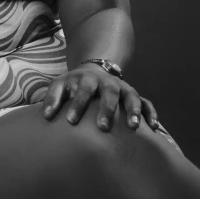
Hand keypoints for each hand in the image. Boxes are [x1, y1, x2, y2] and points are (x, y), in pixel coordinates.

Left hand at [41, 65, 159, 131]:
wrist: (94, 71)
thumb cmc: (74, 85)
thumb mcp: (60, 85)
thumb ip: (52, 98)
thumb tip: (47, 116)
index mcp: (87, 80)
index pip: (82, 91)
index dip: (77, 105)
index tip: (71, 121)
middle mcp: (107, 83)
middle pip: (109, 93)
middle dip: (107, 109)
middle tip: (102, 127)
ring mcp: (122, 88)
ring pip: (132, 96)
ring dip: (133, 110)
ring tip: (133, 127)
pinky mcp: (133, 95)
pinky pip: (146, 103)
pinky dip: (150, 113)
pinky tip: (152, 127)